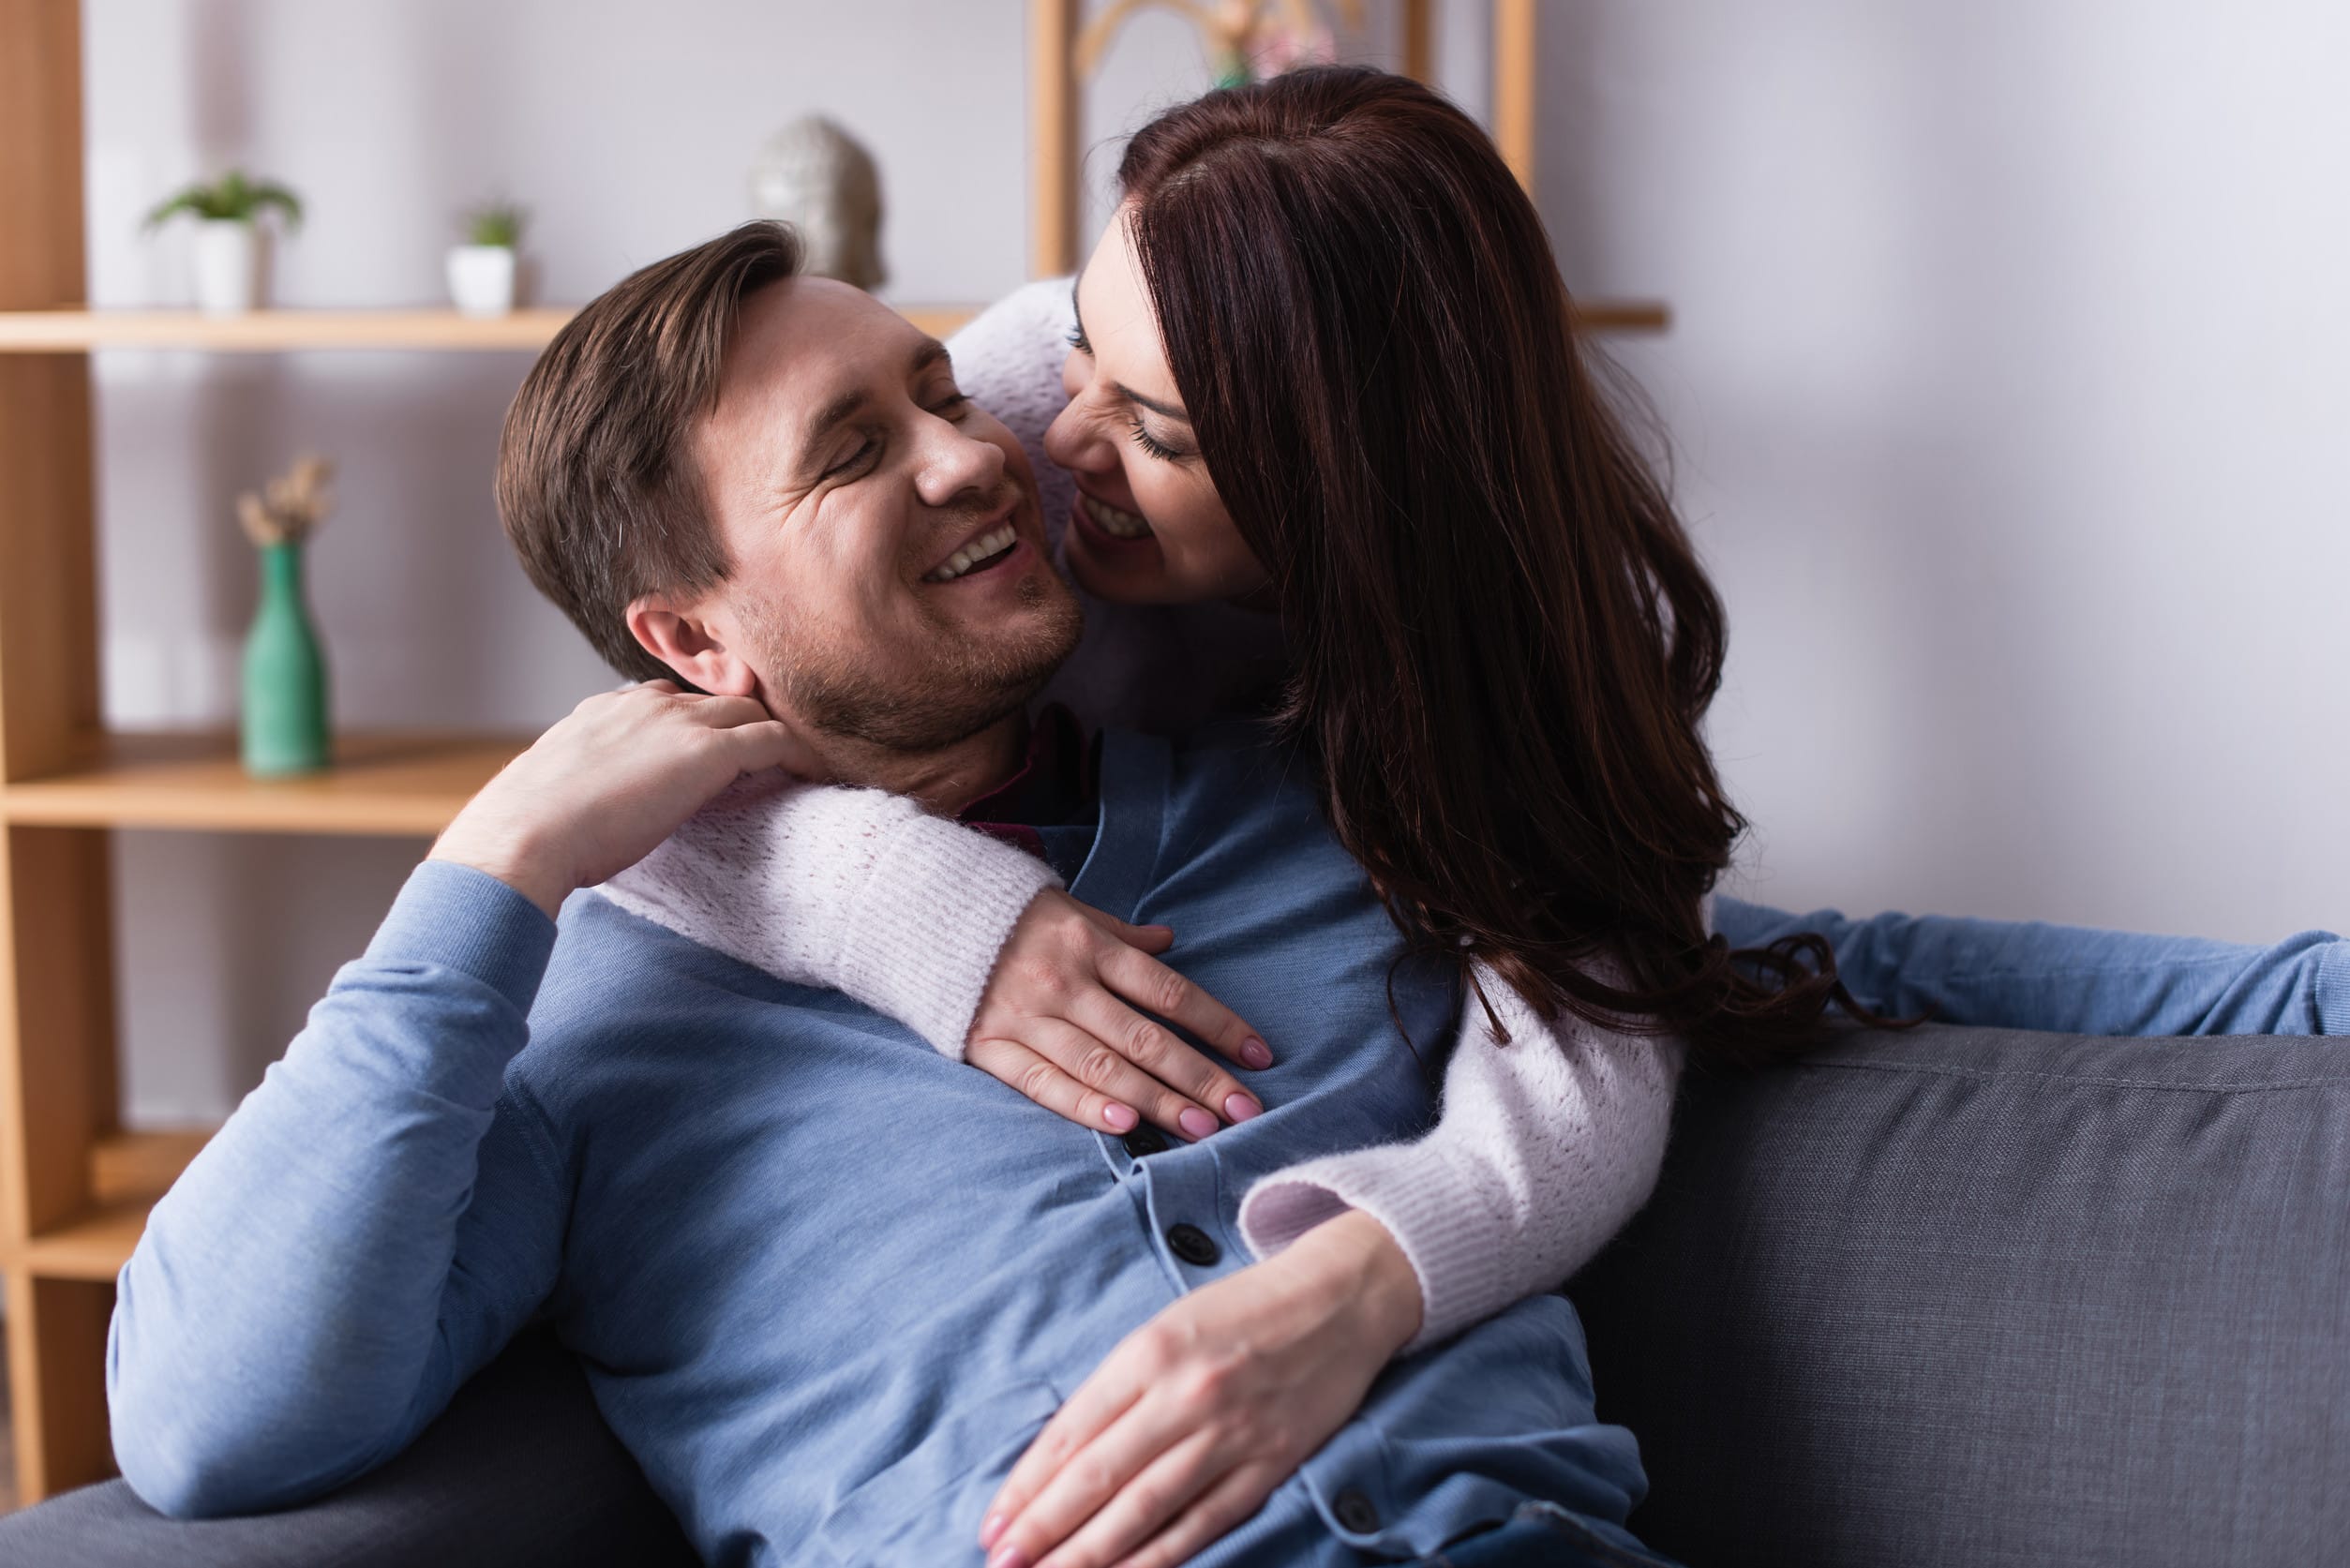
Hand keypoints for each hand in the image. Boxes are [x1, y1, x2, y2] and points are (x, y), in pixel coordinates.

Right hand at [430, 681, 819, 916]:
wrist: (523, 833)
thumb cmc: (526, 829)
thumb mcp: (557, 791)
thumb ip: (585, 786)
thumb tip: (583, 815)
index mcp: (608, 709)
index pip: (668, 699)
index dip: (696, 724)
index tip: (712, 751)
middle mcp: (646, 703)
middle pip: (717, 696)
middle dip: (743, 719)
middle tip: (771, 754)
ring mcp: (678, 724)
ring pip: (750, 709)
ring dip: (773, 732)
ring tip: (799, 762)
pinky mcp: (707, 753)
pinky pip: (773, 739)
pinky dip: (796, 752)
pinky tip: (813, 773)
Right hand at [968, 890, 1274, 1139]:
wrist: (915, 911)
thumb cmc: (1006, 915)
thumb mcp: (1069, 911)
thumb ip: (1121, 935)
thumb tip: (1171, 941)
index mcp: (1090, 944)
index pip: (1170, 992)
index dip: (1219, 1025)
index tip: (1259, 1057)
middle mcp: (1064, 981)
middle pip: (1145, 1037)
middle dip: (1199, 1077)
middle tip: (1243, 1111)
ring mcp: (1025, 1016)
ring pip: (1102, 1066)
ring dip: (1156, 1101)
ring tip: (1201, 1129)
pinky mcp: (987, 1045)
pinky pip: (1041, 1082)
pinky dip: (1082, 1104)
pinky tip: (1122, 1125)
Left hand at [977, 1211, 1422, 1567]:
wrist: (1340, 1298)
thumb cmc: (1243, 1309)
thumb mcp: (1168, 1327)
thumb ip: (1119, 1386)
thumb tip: (1061, 1456)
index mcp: (1150, 1352)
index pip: (1071, 1434)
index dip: (1027, 1486)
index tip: (992, 1524)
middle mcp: (1185, 1395)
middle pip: (1099, 1477)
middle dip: (1043, 1528)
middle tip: (1001, 1562)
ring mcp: (1230, 1434)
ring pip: (1144, 1508)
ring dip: (1088, 1553)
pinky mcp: (1269, 1463)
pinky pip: (1203, 1521)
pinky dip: (1158, 1556)